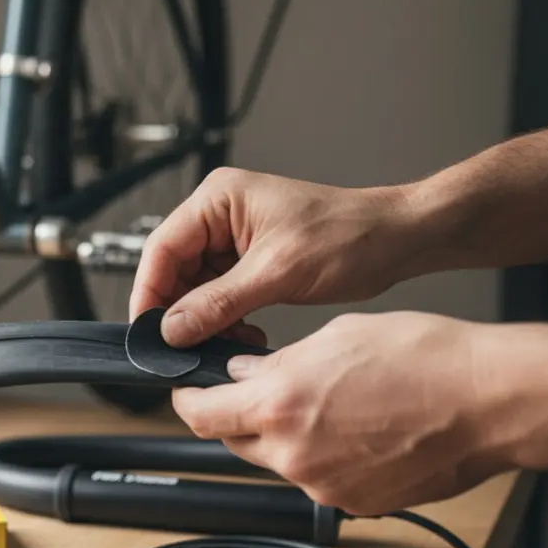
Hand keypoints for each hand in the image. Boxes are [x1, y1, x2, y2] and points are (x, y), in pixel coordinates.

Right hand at [129, 167, 425, 346]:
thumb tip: (172, 329)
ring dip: (204, 321)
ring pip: (195, 288)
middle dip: (179, 312)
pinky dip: (224, 320)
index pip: (161, 249)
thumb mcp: (277, 273)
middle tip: (183, 348)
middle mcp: (220, 214)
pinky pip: (219, 295)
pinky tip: (240, 336)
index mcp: (218, 199)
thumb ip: (217, 302)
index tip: (148, 332)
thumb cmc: (351, 236)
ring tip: (221, 344)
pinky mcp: (250, 261)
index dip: (149, 293)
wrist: (399, 240)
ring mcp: (234, 238)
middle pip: (174, 270)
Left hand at [172, 311, 510, 514]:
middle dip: (239, 417)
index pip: (200, 415)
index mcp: (277, 404)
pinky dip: (325, 458)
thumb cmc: (428, 359)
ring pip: (279, 462)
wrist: (492, 401)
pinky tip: (358, 431)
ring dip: (287, 438)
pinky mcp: (355, 505)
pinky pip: (320, 481)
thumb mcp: (335, 336)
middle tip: (264, 392)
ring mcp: (323, 485)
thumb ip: (278, 362)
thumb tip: (245, 373)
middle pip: (235, 442)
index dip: (188, 401)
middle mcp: (293, 453)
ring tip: (332, 405)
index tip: (188, 392)